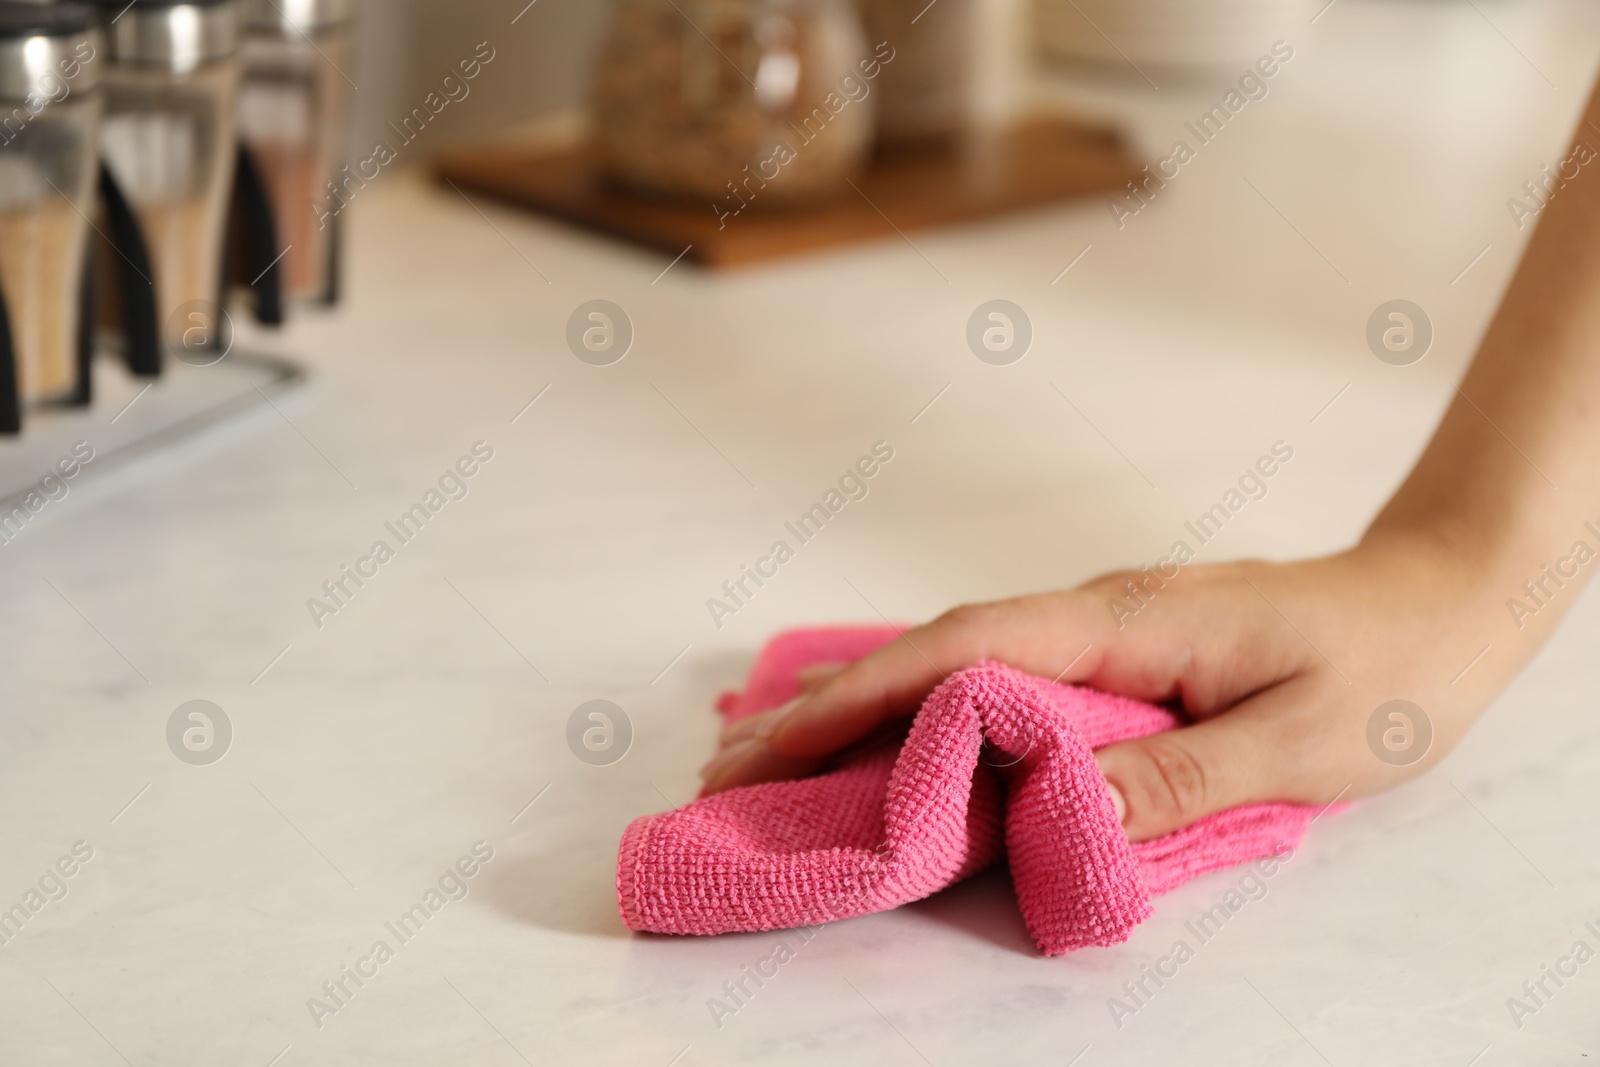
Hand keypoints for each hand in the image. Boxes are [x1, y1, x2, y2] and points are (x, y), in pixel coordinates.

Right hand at [699, 536, 1518, 841]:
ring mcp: (1093, 630)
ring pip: (949, 661)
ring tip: (766, 750)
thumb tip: (1057, 813)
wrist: (1437, 598)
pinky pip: (989, 676)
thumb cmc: (1380, 668)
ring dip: (856, 704)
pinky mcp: (1107, 653)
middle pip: (928, 653)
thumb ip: (1179, 777)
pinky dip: (916, 702)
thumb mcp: (1297, 741)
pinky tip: (881, 725)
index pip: (961, 657)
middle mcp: (1087, 615)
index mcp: (1119, 626)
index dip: (859, 700)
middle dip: (822, 707)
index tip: (771, 745)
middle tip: (724, 764)